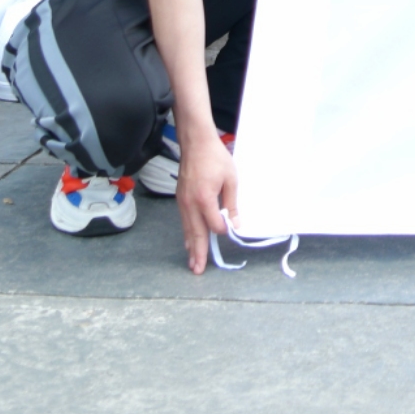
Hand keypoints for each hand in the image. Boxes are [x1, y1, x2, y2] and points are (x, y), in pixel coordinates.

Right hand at [179, 132, 236, 273]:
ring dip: (191, 247)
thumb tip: (234, 224)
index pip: (214, 224)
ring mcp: (182, 202)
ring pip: (187, 229)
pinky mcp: (180, 199)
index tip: (231, 227)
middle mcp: (190, 204)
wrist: (196, 143)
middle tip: (198, 270)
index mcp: (204, 199)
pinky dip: (187, 234)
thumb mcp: (231, 179)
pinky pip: (184, 221)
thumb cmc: (216, 158)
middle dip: (198, 252)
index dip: (223, 228)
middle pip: (196, 233)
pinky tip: (188, 242)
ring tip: (193, 263)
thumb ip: (232, 204)